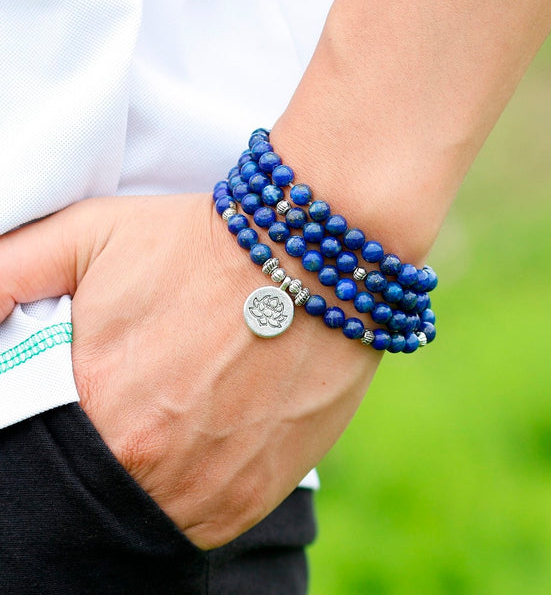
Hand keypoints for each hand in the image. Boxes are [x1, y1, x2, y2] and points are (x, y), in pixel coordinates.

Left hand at [0, 194, 379, 547]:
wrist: (310, 261)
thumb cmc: (200, 244)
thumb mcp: (89, 236)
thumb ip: (7, 275)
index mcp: (97, 406)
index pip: (42, 459)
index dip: (59, 433)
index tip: (86, 405)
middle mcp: (150, 462)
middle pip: (99, 488)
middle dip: (107, 453)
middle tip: (137, 408)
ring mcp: (210, 487)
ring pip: (151, 514)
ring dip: (153, 479)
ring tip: (175, 422)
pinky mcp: (258, 494)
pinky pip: (206, 524)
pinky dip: (197, 493)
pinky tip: (209, 440)